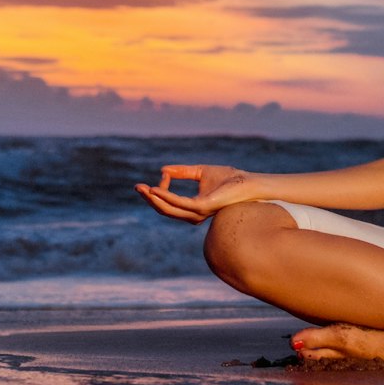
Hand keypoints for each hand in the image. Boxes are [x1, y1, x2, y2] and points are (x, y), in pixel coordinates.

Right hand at [134, 164, 255, 223]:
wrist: (246, 182)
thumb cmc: (228, 178)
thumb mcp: (199, 172)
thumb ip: (182, 171)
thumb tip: (163, 170)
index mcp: (193, 208)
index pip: (170, 204)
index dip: (161, 191)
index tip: (162, 175)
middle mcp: (193, 214)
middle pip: (165, 209)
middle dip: (150, 199)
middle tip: (137, 187)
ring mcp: (197, 212)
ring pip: (169, 209)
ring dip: (154, 198)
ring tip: (143, 189)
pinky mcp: (201, 207)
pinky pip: (179, 203)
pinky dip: (166, 196)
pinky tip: (157, 189)